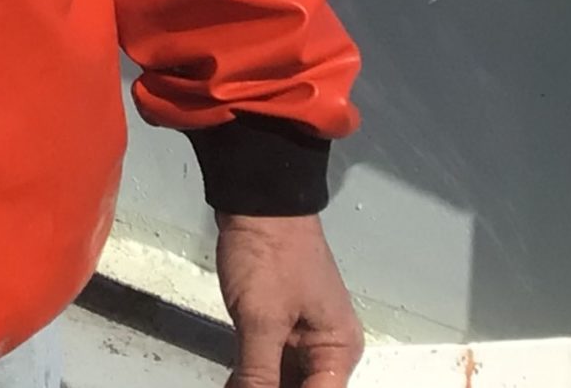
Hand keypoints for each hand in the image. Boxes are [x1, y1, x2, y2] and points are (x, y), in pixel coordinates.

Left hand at [215, 212, 362, 387]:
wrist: (257, 201)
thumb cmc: (271, 254)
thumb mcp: (263, 320)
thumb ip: (259, 373)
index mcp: (337, 349)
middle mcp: (326, 349)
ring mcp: (301, 337)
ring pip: (283, 381)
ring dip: (259, 386)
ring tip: (234, 385)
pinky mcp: (277, 326)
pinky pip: (267, 365)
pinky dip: (250, 378)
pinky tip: (233, 383)